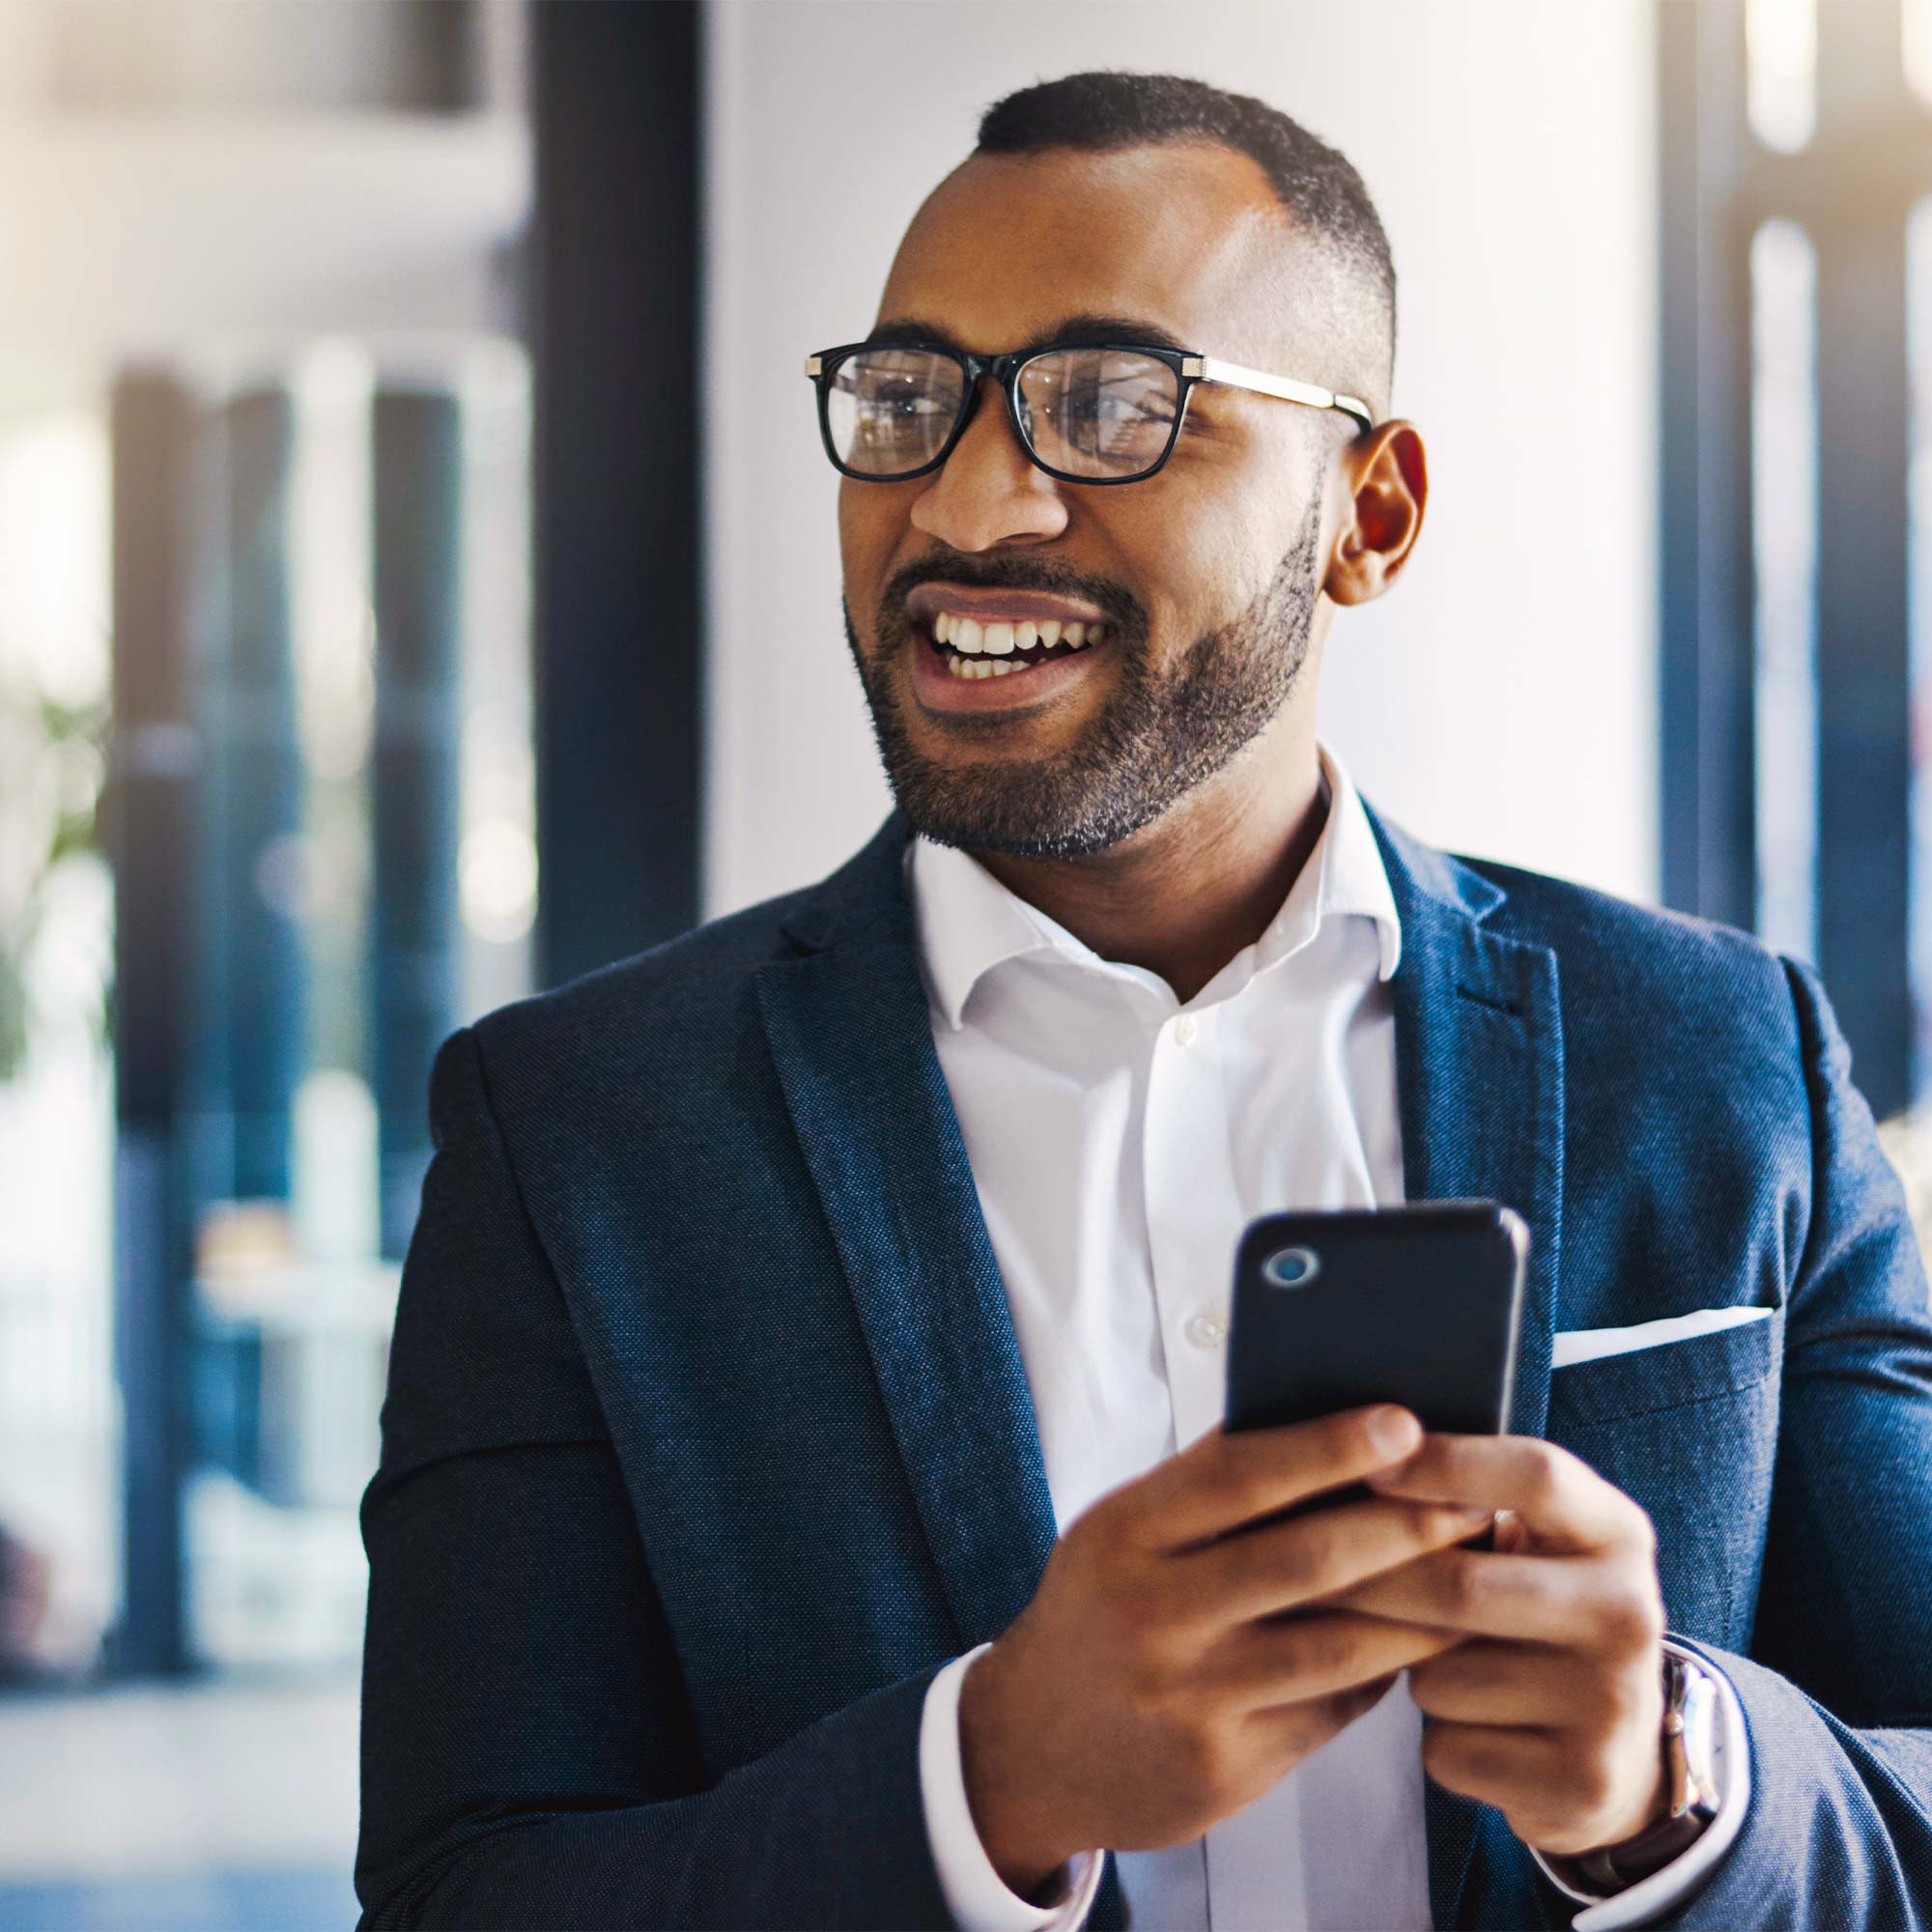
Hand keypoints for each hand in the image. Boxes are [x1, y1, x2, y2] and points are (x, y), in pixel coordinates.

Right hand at [958, 1405, 1487, 1897]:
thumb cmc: (1098, 1611)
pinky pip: (1329, 1708)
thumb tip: (1323, 1421)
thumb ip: (1206, 1488)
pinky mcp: (1222, 1767)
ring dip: (1420, 1607)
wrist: (1028, 1748)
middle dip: (1404, 1524)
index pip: (1239, 1475)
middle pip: (1304, 1559)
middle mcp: (1152, 1612)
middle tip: (1473, 1500)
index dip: (1327, 1446)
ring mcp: (1187, 1696)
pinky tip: (1420, 1641)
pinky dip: (1383, 1669)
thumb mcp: (1121, 1534)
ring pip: (1336, 1643)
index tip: (1404, 1422)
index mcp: (1124, 1534)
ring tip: (1474, 1572)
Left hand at [1324, 1433, 1668, 1859]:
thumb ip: (1472, 1502)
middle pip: (1461, 1585)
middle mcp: (1628, 1612)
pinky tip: (1466, 1728)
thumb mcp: (1537, 1543)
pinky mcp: (1583, 1782)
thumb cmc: (1535, 1614)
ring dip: (1404, 1669)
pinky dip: (1433, 1738)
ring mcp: (1612, 1703)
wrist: (1614, 1752)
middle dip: (1369, 1580)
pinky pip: (1450, 1748)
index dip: (1445, 1464)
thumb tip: (1354, 1458)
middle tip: (1301, 1568)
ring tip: (1429, 1661)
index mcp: (1618, 1533)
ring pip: (1442, 1676)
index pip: (1535, 1475)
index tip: (1368, 1463)